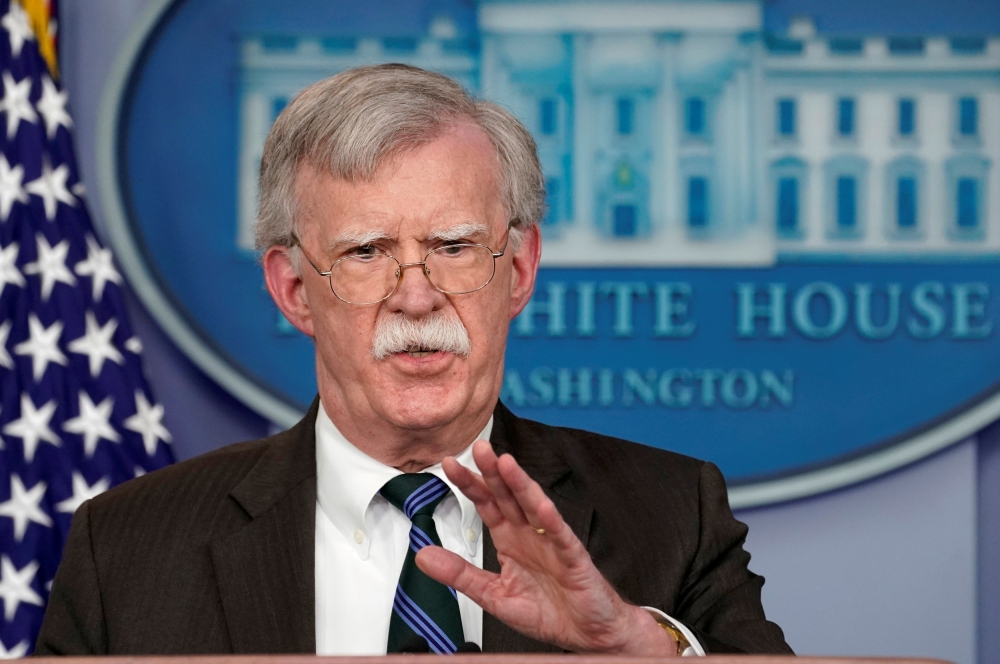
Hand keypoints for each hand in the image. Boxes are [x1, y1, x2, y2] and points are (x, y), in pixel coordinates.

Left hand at [415, 440, 677, 654]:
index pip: (487, 504)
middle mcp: (529, 534)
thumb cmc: (547, 612)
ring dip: (520, 484)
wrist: (587, 633)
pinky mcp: (573, 557)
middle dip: (493, 472)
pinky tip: (541, 505)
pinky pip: (561, 535)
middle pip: (508, 496)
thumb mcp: (493, 595)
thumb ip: (460, 574)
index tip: (450, 464)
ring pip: (534, 506)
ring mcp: (552, 542)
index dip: (470, 484)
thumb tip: (423, 555)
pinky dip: (551, 520)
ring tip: (506, 464)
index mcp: (510, 539)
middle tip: (479, 448)